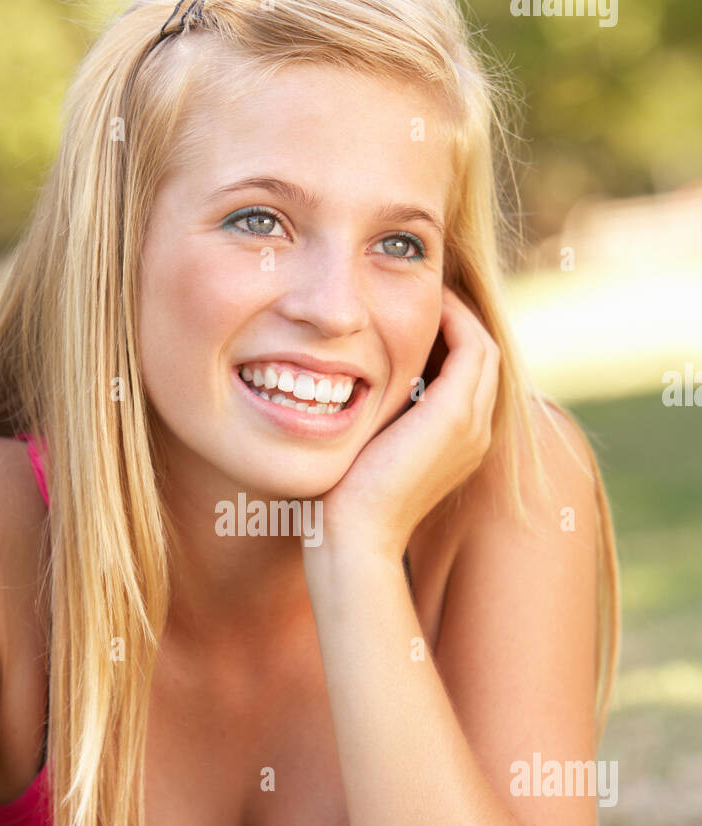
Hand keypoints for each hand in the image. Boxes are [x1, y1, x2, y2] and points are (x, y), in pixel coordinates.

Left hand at [313, 287, 500, 561]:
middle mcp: (475, 432)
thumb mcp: (366, 448)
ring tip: (423, 288)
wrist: (352, 537)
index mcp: (457, 442)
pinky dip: (452, 317)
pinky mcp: (455, 415)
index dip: (444, 337)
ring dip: (455, 311)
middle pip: (481, 355)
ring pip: (481, 345)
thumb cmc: (344, 502)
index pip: (465, 374)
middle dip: (454, 318)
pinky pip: (471, 345)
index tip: (407, 312)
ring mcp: (471, 424)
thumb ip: (375, 418)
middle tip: (420, 290)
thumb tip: (351, 387)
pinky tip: (421, 301)